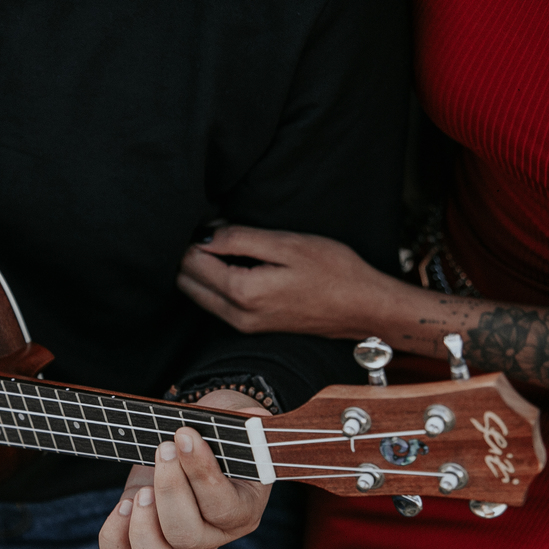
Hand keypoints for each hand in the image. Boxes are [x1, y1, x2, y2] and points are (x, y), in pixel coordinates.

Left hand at [97, 389, 272, 548]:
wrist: (194, 438)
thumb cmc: (218, 430)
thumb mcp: (234, 420)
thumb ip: (243, 421)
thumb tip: (246, 418)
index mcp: (243, 510)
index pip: (222, 506)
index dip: (201, 473)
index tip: (185, 435)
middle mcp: (212, 535)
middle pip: (188, 536)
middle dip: (169, 490)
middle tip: (163, 450)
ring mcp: (177, 542)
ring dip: (143, 526)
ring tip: (142, 490)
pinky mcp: (144, 536)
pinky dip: (116, 536)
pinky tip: (123, 503)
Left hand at [178, 225, 402, 337]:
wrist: (362, 307)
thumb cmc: (333, 271)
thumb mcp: (287, 244)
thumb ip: (240, 239)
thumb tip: (203, 235)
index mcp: (241, 292)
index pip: (191, 262)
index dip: (199, 236)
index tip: (220, 222)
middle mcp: (235, 315)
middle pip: (186, 281)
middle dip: (192, 254)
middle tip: (220, 232)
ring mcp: (241, 325)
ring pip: (197, 294)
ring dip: (201, 268)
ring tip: (230, 246)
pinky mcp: (250, 326)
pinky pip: (215, 302)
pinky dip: (214, 282)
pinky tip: (237, 264)